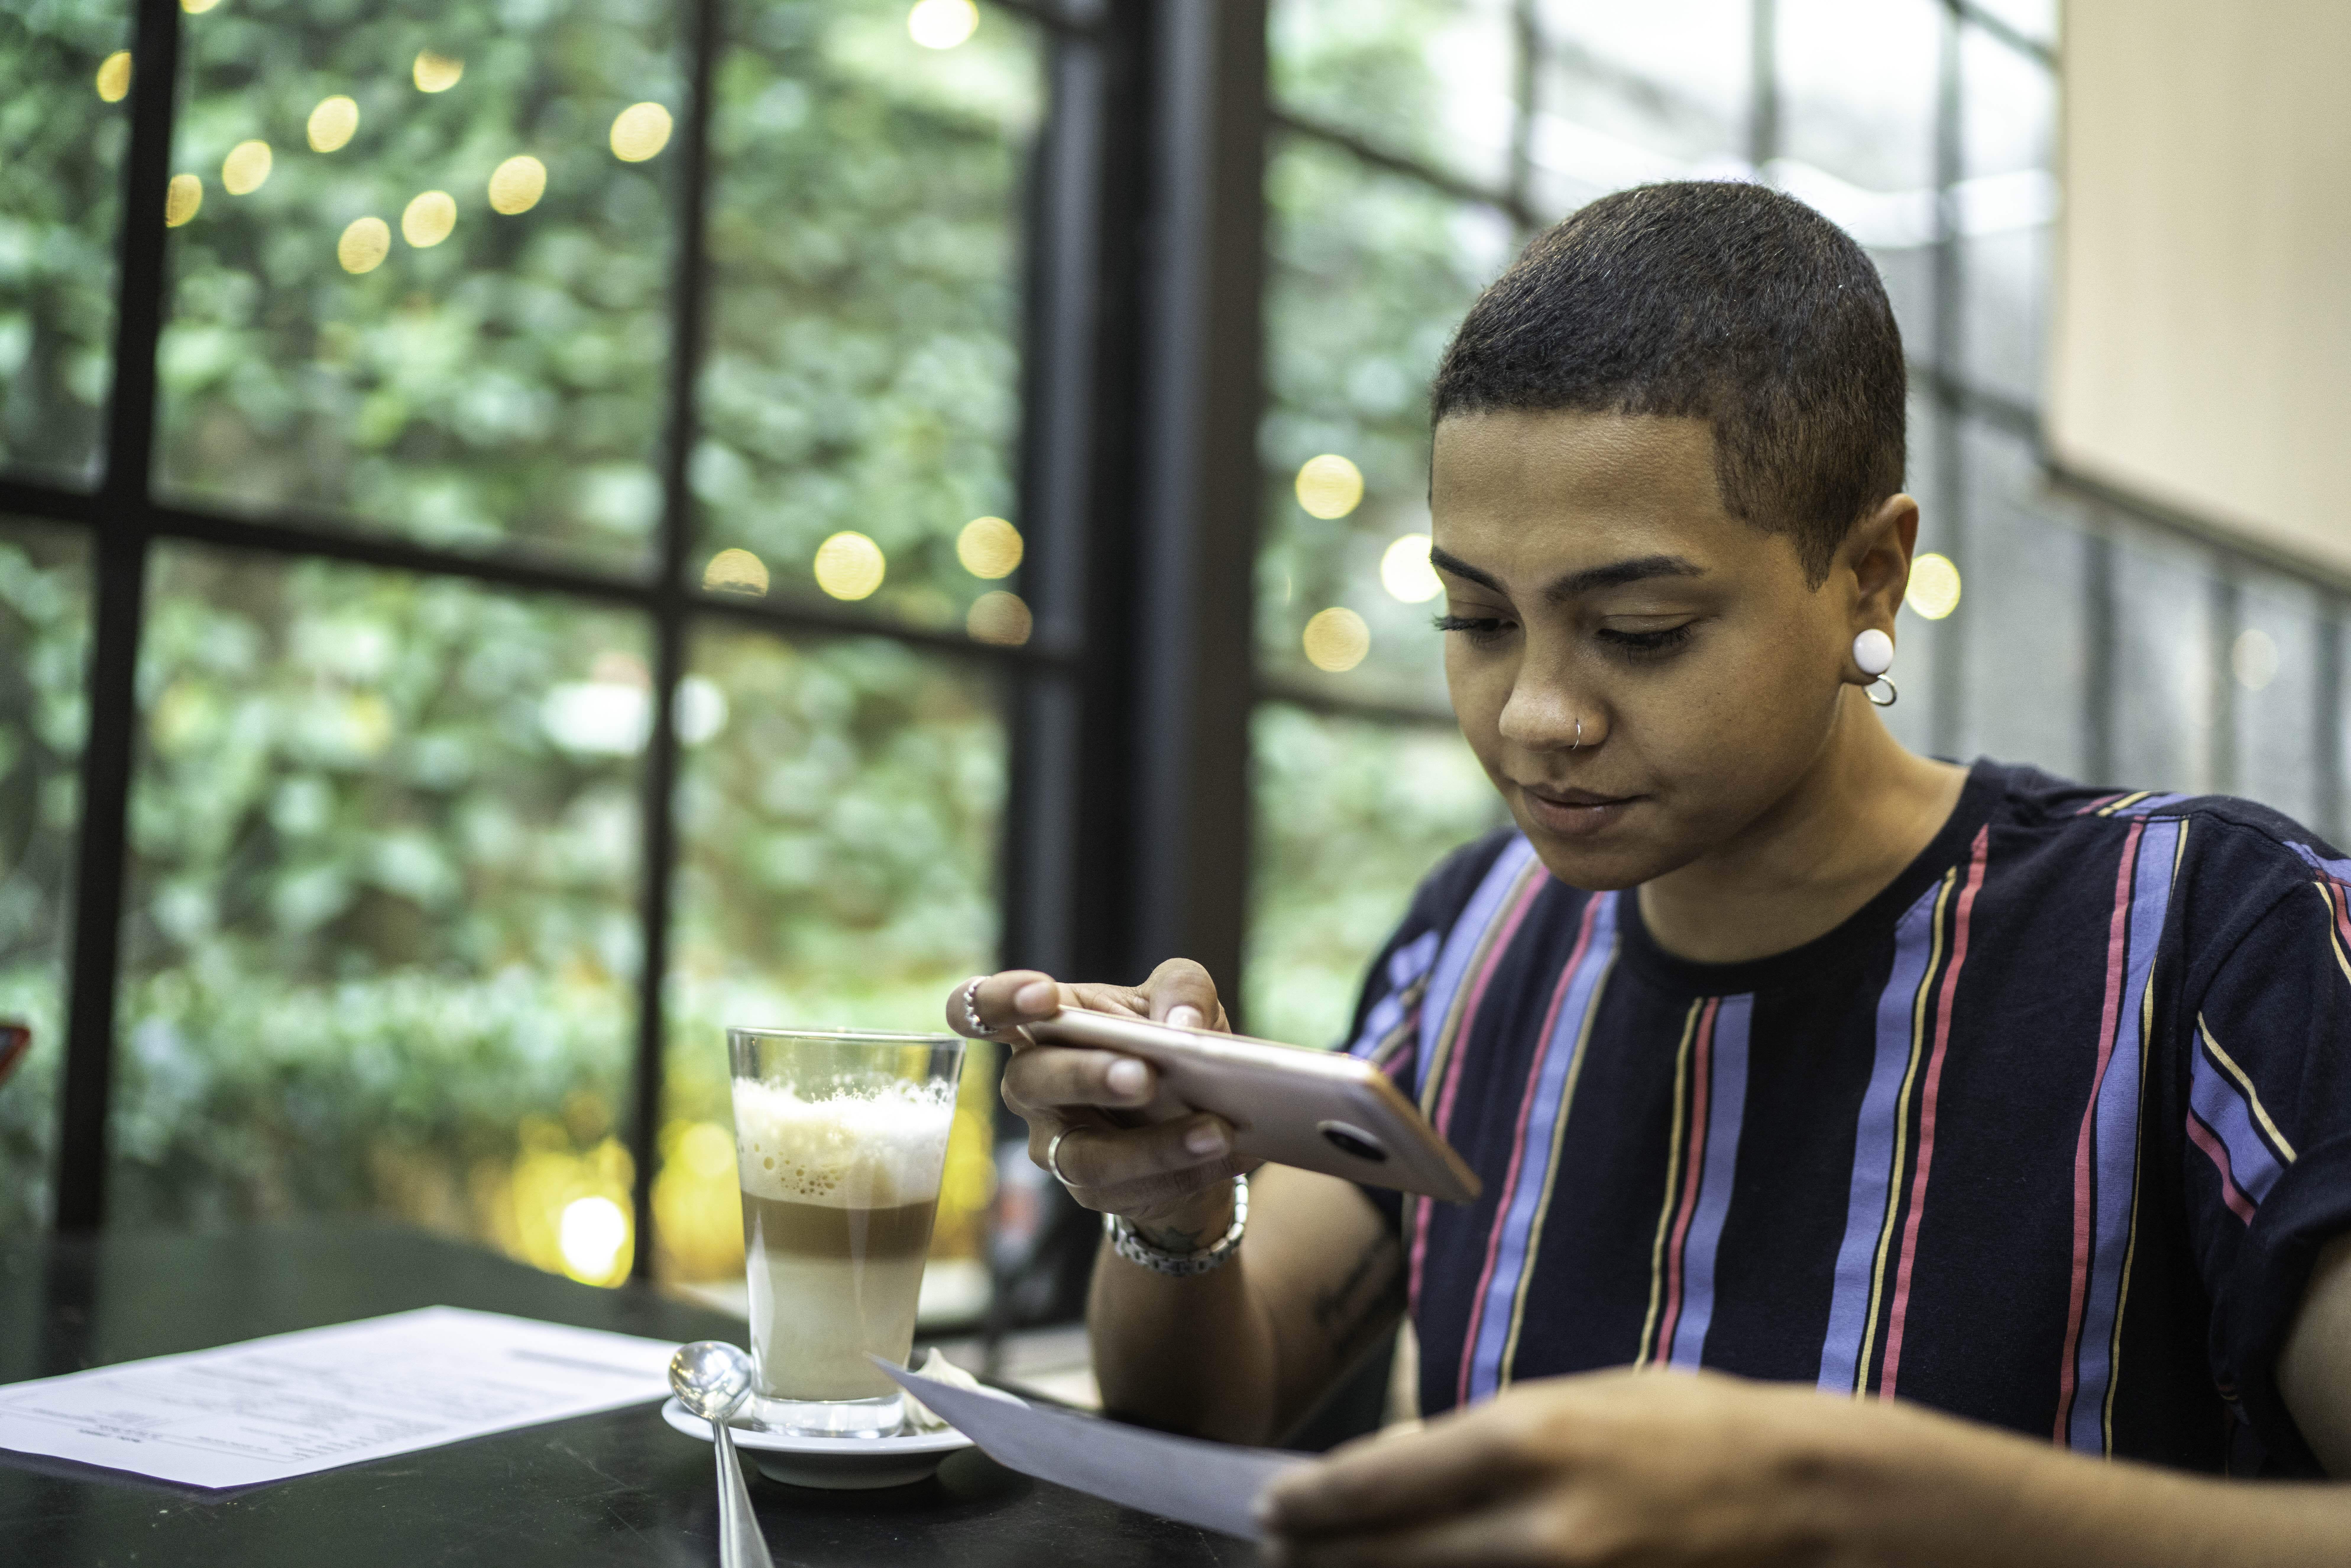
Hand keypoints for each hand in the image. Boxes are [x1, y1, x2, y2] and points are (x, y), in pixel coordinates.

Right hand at [946, 961, 1252, 1238]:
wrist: (1196, 1122)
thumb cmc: (1169, 1047)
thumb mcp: (1184, 1003)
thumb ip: (1183, 990)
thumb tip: (1180, 1024)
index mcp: (1042, 1025)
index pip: (979, 1006)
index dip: (996, 1001)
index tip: (1041, 997)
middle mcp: (1032, 1085)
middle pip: (1030, 1080)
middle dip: (1087, 1076)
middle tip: (1144, 1075)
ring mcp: (1054, 1144)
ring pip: (1084, 1155)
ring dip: (1154, 1145)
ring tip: (1215, 1129)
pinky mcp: (1090, 1192)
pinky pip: (1130, 1190)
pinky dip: (1186, 1170)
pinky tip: (1228, 1152)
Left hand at [1258, 1367, 1901, 1566]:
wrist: (1826, 1505)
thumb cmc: (1704, 1435)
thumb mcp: (1590, 1403)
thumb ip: (1490, 1442)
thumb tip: (1395, 1470)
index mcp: (1531, 1441)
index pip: (1374, 1485)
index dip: (1308, 1504)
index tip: (1275, 1510)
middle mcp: (1535, 1527)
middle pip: (1381, 1560)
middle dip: (1318, 1561)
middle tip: (1284, 1557)